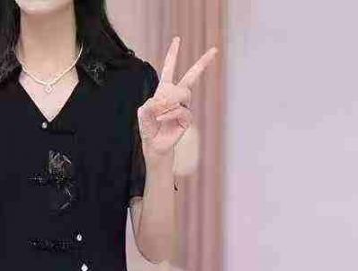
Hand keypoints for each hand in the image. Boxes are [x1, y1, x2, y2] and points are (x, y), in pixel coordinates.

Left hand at [139, 38, 217, 160]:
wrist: (154, 144)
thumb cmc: (149, 127)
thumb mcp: (143, 114)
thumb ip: (149, 105)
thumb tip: (162, 101)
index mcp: (165, 89)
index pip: (169, 68)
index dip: (173, 54)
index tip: (177, 39)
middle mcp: (176, 95)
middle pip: (191, 76)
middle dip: (202, 63)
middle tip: (214, 50)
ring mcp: (184, 106)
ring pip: (183, 93)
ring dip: (170, 101)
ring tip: (159, 112)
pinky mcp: (187, 119)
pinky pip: (181, 110)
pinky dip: (169, 114)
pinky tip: (162, 118)